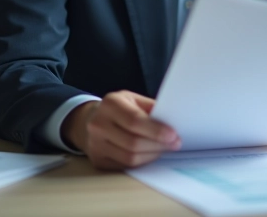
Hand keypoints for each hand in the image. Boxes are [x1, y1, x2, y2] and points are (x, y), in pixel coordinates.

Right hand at [62, 90, 180, 168]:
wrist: (92, 120)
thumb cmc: (120, 108)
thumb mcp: (134, 99)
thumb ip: (151, 108)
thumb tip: (173, 121)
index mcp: (110, 104)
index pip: (135, 121)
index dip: (156, 130)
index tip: (173, 135)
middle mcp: (98, 124)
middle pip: (133, 142)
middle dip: (158, 145)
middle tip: (174, 144)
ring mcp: (95, 144)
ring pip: (130, 158)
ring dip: (152, 155)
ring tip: (163, 149)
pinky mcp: (98, 160)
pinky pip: (125, 166)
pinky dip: (142, 162)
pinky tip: (149, 154)